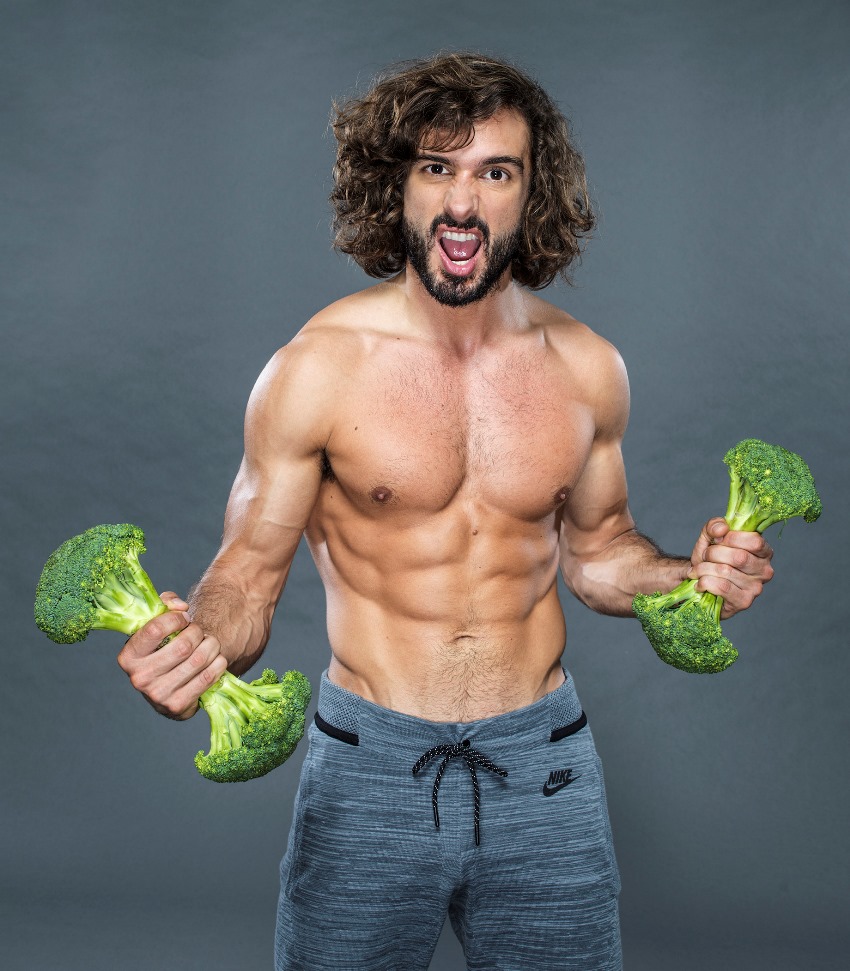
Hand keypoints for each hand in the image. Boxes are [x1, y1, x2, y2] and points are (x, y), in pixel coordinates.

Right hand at [117, 592, 228, 719]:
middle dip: (198, 632)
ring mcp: (158, 695)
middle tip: (199, 632)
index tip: (184, 618)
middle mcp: (139, 678)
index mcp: (128, 656)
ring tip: (210, 643)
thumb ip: (165, 605)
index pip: (156, 629)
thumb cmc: (163, 648)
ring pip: (199, 660)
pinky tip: (215, 660)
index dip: (176, 619)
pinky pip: (208, 677)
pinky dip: (218, 664)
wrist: (169, 687)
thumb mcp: (156, 624)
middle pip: (183, 645)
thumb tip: (180, 607)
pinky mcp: (178, 706)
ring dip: (211, 646)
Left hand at [688, 518, 774, 618]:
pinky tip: (700, 583)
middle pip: (739, 557)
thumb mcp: (710, 538)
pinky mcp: (743, 601)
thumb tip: (722, 528)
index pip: (754, 541)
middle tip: (705, 556)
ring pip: (726, 571)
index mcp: (763, 552)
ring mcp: (756, 588)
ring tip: (699, 570)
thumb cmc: (710, 559)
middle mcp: (764, 570)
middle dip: (713, 553)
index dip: (731, 538)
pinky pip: (722, 587)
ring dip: (704, 568)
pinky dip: (704, 582)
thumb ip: (714, 526)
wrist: (697, 582)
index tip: (717, 540)